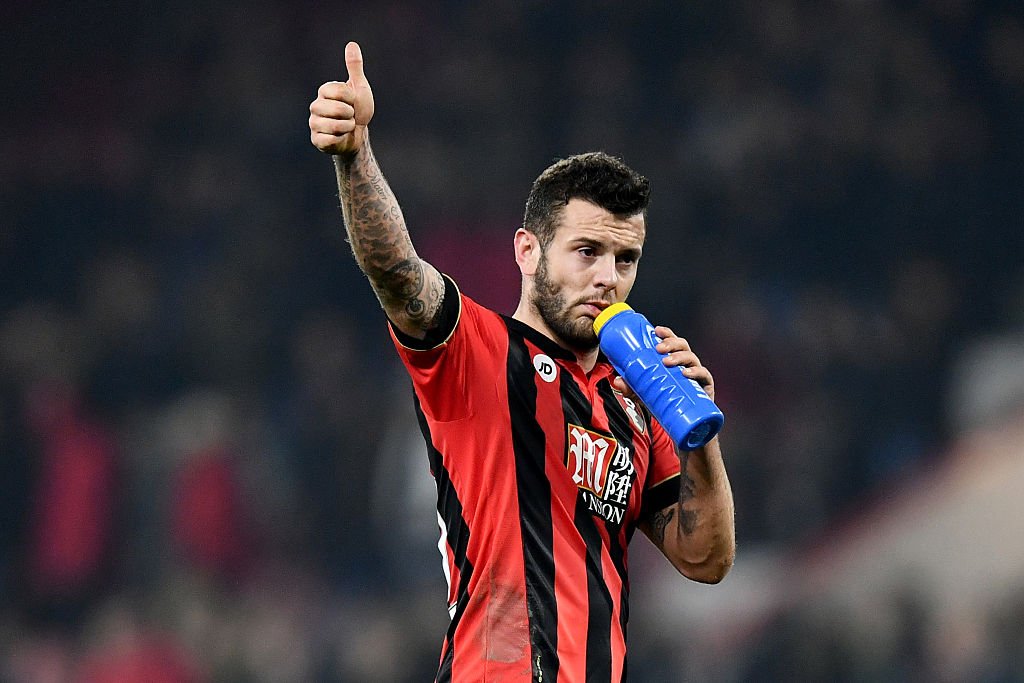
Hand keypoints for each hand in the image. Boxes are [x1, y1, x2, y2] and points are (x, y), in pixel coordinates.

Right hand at [309, 41, 374, 155]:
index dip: (351, 98)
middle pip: (337, 109)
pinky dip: (341, 139)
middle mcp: (315, 106)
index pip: (339, 91)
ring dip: (347, 127)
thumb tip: (352, 44)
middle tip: (350, 116)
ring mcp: (314, 124)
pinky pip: (330, 139)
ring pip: (334, 125)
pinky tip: (340, 138)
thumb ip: (354, 67)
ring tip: (347, 126)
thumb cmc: (358, 110)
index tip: (352, 102)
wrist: (358, 135)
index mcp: (324, 91)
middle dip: (350, 114)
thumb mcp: (359, 88)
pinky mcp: (317, 140)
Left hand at [611, 325, 714, 400]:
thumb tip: (617, 381)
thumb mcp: (645, 394)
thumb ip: (631, 387)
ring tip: (668, 361)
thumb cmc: (666, 402)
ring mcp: (697, 374)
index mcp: (674, 360)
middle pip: (683, 346)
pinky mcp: (705, 387)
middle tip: (659, 349)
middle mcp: (687, 364)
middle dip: (671, 343)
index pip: (672, 342)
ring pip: (692, 358)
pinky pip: (704, 376)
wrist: (682, 424)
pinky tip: (686, 373)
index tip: (657, 330)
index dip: (666, 333)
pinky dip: (697, 372)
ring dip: (680, 356)